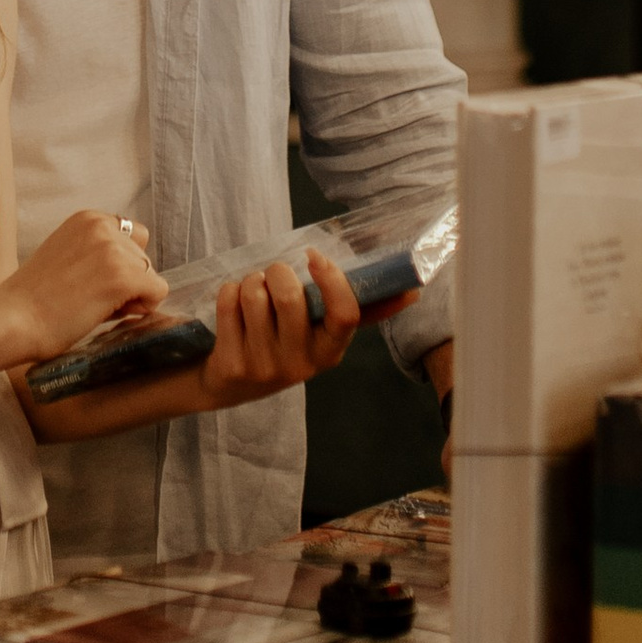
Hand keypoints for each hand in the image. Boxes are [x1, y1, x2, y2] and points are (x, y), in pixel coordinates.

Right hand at [6, 207, 164, 363]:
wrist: (13, 319)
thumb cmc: (34, 299)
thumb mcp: (67, 255)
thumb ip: (97, 253)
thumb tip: (135, 273)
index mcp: (88, 218)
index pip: (131, 237)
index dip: (121, 263)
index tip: (96, 282)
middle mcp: (103, 226)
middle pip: (143, 256)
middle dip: (129, 280)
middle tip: (94, 299)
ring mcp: (114, 250)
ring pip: (151, 275)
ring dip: (134, 295)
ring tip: (96, 307)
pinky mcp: (123, 276)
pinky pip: (157, 292)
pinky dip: (144, 307)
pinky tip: (112, 314)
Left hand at [193, 251, 373, 412]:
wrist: (229, 385)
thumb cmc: (283, 343)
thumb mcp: (320, 333)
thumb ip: (359, 310)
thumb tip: (412, 293)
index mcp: (330, 352)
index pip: (345, 314)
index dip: (332, 279)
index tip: (315, 257)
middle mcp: (301, 364)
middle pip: (290, 295)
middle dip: (277, 271)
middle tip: (274, 276)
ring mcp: (265, 368)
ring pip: (255, 293)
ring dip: (251, 282)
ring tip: (253, 295)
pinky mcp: (233, 365)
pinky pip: (229, 302)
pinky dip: (229, 291)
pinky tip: (234, 310)